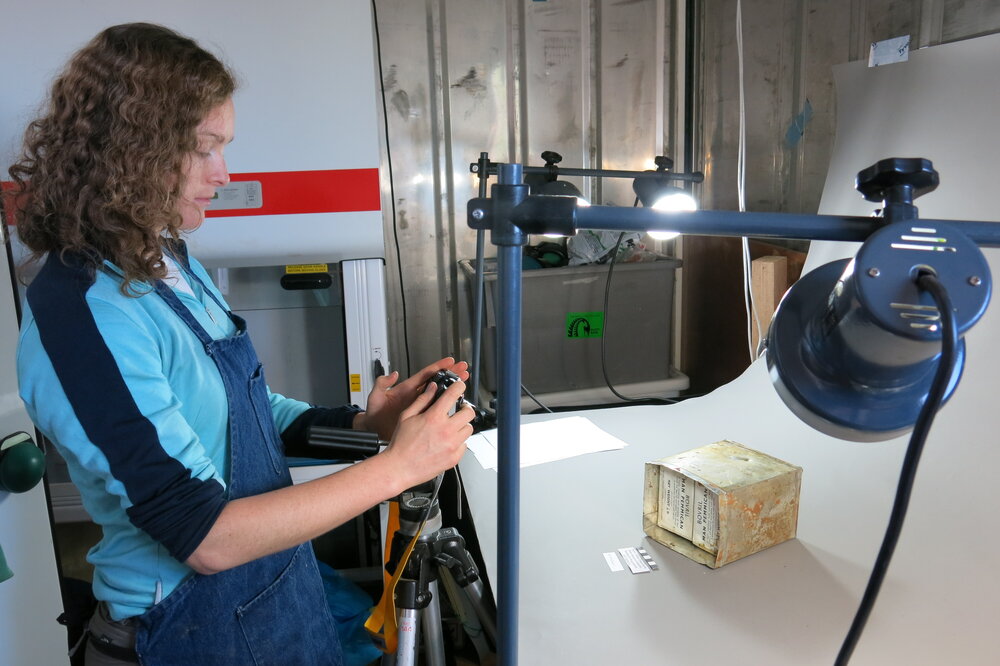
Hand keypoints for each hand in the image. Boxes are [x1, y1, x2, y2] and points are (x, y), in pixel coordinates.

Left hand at [354, 357, 469, 439]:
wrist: (373, 429)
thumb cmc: (373, 413)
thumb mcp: (375, 397)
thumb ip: (381, 384)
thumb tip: (392, 375)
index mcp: (406, 389)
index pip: (425, 374)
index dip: (438, 367)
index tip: (450, 360)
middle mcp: (415, 395)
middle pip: (437, 382)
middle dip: (451, 373)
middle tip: (463, 368)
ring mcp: (419, 406)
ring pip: (439, 394)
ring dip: (452, 387)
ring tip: (464, 380)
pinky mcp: (420, 416)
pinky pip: (436, 409)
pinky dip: (447, 405)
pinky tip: (457, 403)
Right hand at [382, 378, 474, 490]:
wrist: (399, 468)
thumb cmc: (401, 444)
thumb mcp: (406, 416)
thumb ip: (422, 400)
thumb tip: (432, 388)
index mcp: (434, 418)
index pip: (454, 394)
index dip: (459, 387)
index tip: (460, 387)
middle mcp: (446, 430)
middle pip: (469, 412)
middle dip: (465, 408)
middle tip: (459, 410)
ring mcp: (452, 445)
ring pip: (468, 429)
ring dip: (462, 426)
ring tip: (451, 428)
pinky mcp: (454, 458)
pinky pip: (464, 445)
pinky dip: (459, 442)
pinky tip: (447, 442)